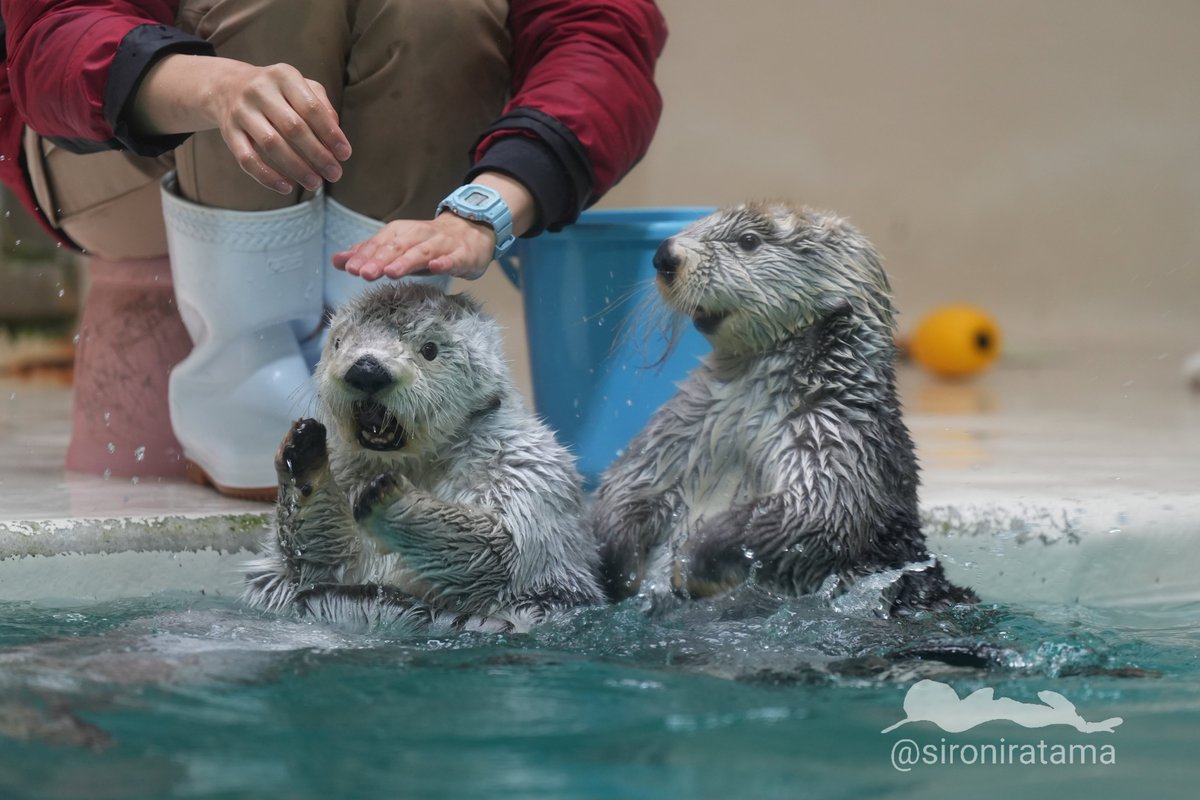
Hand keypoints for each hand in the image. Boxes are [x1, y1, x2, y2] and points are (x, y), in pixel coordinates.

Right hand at [131, 55, 350, 193]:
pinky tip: (287, 187)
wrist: (227, 86)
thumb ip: (322, 106)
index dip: (330, 133)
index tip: (345, 154)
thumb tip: (336, 134)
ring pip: (271, 144)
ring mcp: (241, 111)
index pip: (311, 108)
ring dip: (296, 168)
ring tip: (315, 183)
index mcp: (283, 76)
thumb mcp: (300, 87)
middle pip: (293, 128)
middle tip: (334, 174)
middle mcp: (259, 90)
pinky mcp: (229, 131)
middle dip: (318, 155)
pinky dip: (267, 176)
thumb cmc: (278, 92)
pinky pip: (247, 158)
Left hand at [333, 212, 496, 280]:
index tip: (351, 268)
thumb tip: (337, 260)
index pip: (380, 243)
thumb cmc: (429, 244)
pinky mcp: (462, 254)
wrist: (471, 231)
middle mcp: (420, 235)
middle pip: (398, 247)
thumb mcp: (398, 247)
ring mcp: (442, 244)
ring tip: (391, 273)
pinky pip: (453, 258)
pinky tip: (435, 267)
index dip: (366, 255)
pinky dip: (444, 262)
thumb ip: (369, 254)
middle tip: (364, 273)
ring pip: (422, 252)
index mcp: (402, 233)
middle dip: (380, 259)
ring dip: (406, 261)